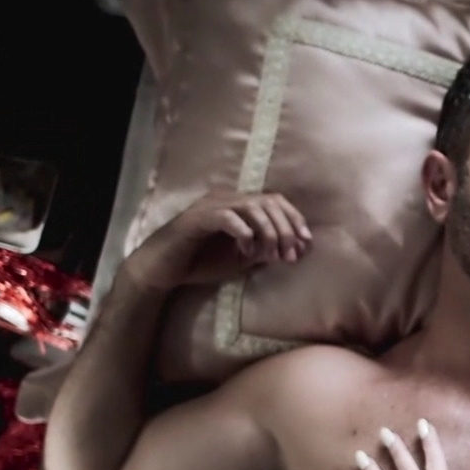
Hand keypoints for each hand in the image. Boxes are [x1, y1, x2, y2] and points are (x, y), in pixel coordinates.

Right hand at [124, 191, 311, 292]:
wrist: (163, 270)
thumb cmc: (200, 263)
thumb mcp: (242, 260)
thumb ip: (265, 252)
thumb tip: (293, 250)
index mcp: (238, 205)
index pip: (275, 200)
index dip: (294, 219)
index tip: (306, 243)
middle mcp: (226, 199)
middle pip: (268, 202)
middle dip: (286, 229)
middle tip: (291, 255)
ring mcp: (210, 206)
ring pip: (252, 207)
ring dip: (269, 232)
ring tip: (273, 255)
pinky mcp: (197, 219)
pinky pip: (228, 217)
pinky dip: (244, 233)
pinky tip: (246, 252)